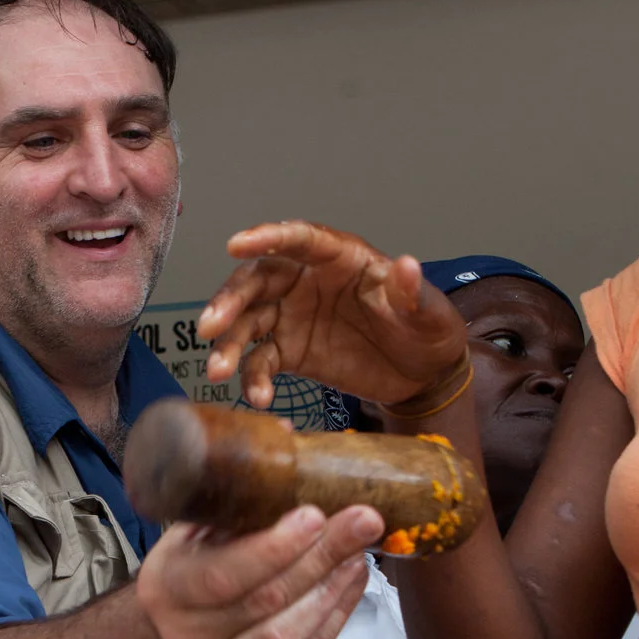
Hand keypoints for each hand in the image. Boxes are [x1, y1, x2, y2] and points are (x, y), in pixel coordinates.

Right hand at [136, 506, 381, 638]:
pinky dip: (336, 616)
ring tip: (359, 552)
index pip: (222, 575)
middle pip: (265, 600)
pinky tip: (351, 580)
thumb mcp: (197, 528)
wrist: (184, 632)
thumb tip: (286, 436)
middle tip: (363, 520)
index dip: (273, 548)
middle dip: (321, 557)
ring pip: (288, 636)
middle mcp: (188, 637)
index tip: (314, 514)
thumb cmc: (197, 565)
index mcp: (167, 587)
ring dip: (332, 589)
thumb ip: (236, 494)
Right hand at [197, 222, 466, 409]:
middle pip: (258, 281)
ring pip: (248, 322)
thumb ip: (412, 293)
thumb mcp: (428, 313)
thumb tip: (406, 266)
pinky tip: (258, 400)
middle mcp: (307, 282)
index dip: (267, 238)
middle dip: (229, 300)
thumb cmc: (427, 331)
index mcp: (340, 259)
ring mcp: (293, 317)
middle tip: (210, 325)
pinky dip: (253, 379)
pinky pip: (261, 362)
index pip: (298, 240)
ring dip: (227, 344)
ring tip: (217, 371)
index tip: (235, 244)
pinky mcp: (290, 352)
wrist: (423, 376)